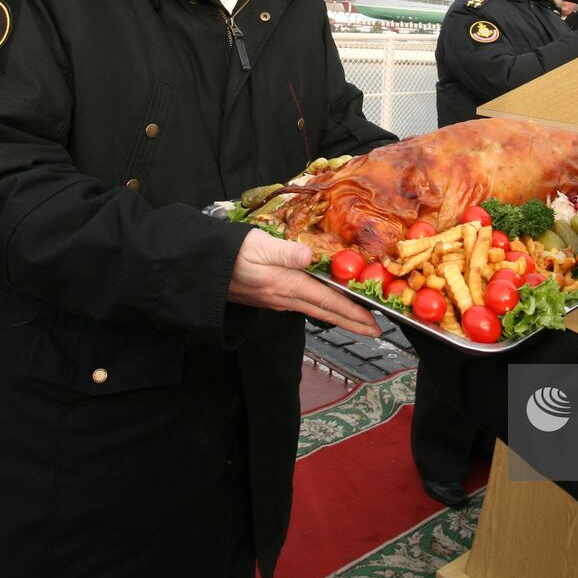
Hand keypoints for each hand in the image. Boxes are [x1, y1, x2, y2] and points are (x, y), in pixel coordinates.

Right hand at [228, 229, 380, 336]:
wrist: (202, 268)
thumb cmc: (230, 253)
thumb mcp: (257, 246)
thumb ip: (284, 252)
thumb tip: (309, 256)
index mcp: (286, 285)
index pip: (327, 301)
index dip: (352, 312)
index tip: (373, 323)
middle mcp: (284, 297)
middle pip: (326, 313)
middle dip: (352, 323)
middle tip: (375, 331)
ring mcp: (277, 300)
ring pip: (316, 311)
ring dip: (339, 317)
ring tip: (358, 321)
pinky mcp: (270, 297)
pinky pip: (303, 306)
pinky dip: (322, 309)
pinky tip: (327, 307)